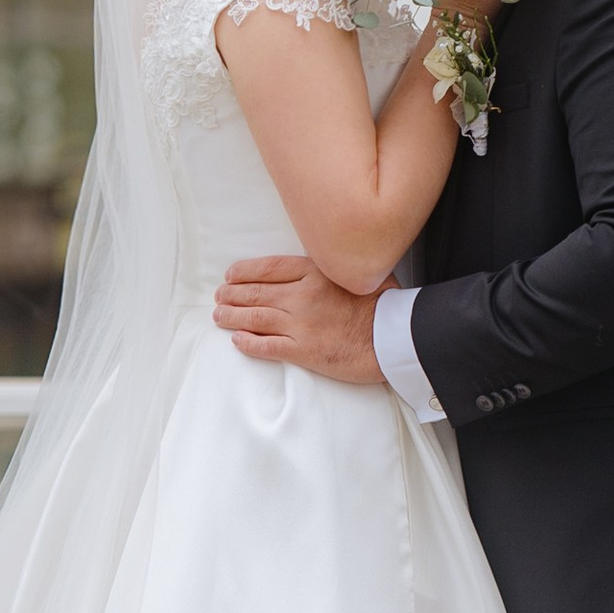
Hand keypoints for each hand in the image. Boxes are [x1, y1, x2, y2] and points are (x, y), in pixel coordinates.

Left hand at [214, 256, 384, 385]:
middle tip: (219, 297)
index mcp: (316, 273)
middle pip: (256, 293)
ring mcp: (302, 324)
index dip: (245, 272)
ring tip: (220, 316)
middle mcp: (303, 297)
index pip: (269, 268)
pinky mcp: (305, 351)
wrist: (394, 338)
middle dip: (232, 295)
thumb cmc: (384, 305)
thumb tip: (327, 261)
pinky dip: (249, 343)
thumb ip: (336, 266)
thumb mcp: (359, 271)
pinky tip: (237, 340)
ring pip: (256, 318)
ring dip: (233, 317)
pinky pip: (268, 347)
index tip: (231, 275)